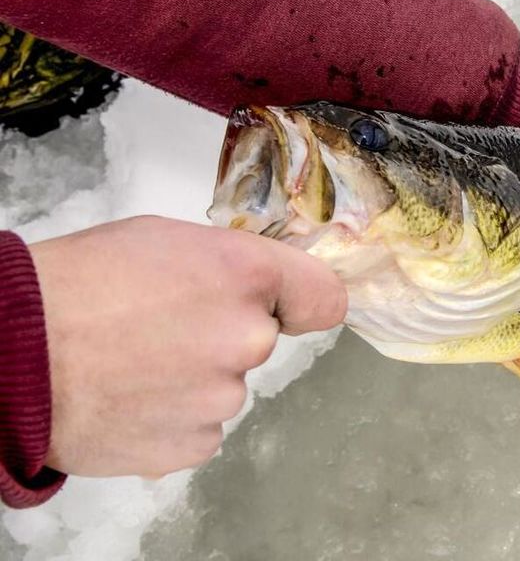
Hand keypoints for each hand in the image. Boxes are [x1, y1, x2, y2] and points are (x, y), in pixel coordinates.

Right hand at [29, 216, 345, 477]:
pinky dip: (171, 418)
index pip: (324, 299)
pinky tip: (128, 398)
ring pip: (225, 386)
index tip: (286, 306)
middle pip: (261, 340)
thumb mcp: (162, 240)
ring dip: (192, 379)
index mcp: (246, 276)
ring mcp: (222, 397)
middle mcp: (248, 338)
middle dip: (222, 335)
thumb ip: (227, 265)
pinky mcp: (193, 444)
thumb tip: (257, 288)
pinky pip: (199, 427)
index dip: (301, 302)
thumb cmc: (76, 283)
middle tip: (160, 328)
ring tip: (131, 364)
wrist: (12, 354)